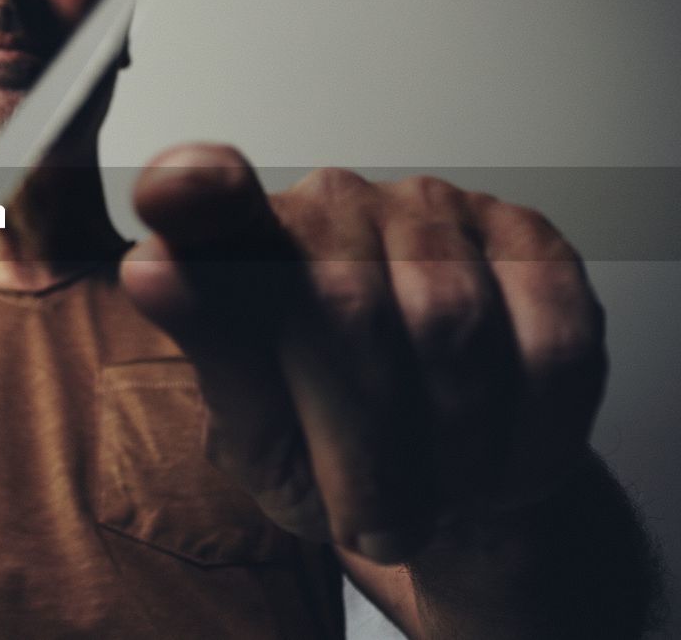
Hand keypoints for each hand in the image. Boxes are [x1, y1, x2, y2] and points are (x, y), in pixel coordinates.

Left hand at [121, 144, 605, 563]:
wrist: (441, 476)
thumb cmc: (329, 451)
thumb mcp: (257, 436)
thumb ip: (216, 354)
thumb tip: (153, 267)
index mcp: (242, 247)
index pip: (210, 206)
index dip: (194, 195)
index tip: (172, 188)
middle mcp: (331, 202)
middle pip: (345, 306)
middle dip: (366, 443)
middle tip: (374, 512)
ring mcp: (432, 209)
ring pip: (452, 324)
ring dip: (450, 445)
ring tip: (435, 481)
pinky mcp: (527, 237)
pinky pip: (548, 340)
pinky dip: (529, 432)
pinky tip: (498, 452)